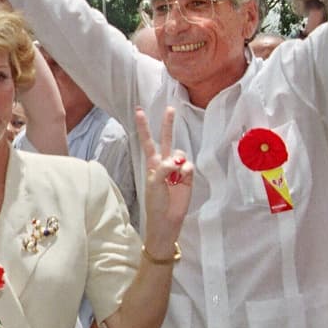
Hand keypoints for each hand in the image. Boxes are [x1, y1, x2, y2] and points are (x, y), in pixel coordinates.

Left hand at [134, 106, 191, 254]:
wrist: (167, 219)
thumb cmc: (155, 202)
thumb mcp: (153, 184)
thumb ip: (163, 169)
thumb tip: (176, 161)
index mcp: (152, 163)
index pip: (147, 141)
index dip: (143, 126)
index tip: (138, 110)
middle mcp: (164, 163)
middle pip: (167, 139)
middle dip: (168, 124)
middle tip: (170, 109)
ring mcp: (177, 169)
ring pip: (181, 153)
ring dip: (178, 161)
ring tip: (174, 177)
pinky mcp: (188, 176)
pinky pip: (188, 166)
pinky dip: (186, 171)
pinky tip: (182, 180)